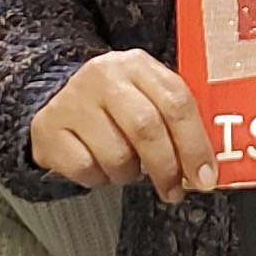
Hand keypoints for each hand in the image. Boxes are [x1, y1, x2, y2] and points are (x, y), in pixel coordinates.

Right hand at [31, 50, 215, 201]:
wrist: (57, 98)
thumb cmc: (115, 105)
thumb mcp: (147, 97)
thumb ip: (176, 121)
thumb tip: (206, 167)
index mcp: (138, 65)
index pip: (176, 102)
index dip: (195, 144)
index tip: (206, 177)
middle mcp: (104, 76)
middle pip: (147, 128)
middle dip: (167, 168)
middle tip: (174, 190)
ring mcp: (73, 101)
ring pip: (116, 155)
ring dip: (129, 174)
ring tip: (128, 169)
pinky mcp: (49, 128)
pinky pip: (86, 169)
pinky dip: (99, 178)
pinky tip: (99, 166)